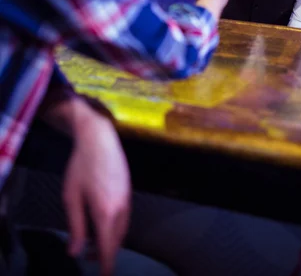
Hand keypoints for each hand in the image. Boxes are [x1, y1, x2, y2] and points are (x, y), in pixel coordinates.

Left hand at [62, 106, 130, 275]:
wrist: (99, 139)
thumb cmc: (80, 167)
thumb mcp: (71, 198)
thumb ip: (76, 226)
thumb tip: (75, 251)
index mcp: (105, 212)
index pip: (109, 248)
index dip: (106, 266)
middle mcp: (120, 208)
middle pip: (117, 241)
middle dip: (105, 253)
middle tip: (88, 257)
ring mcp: (127, 199)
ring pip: (122, 229)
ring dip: (110, 240)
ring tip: (93, 241)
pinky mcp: (128, 191)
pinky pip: (124, 217)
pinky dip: (114, 227)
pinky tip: (102, 222)